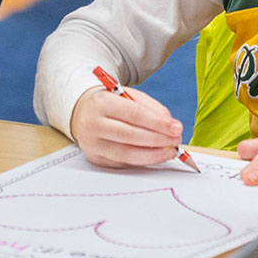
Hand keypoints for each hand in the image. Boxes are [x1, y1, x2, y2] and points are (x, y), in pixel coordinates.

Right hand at [69, 84, 183, 168]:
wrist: (82, 112)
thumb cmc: (109, 103)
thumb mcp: (127, 95)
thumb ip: (149, 108)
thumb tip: (170, 126)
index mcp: (101, 102)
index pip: (134, 114)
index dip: (158, 123)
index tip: (176, 128)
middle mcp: (93, 124)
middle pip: (130, 135)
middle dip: (158, 139)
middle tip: (176, 141)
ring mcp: (92, 143)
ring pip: (127, 154)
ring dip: (153, 155)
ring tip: (169, 151)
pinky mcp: (95, 158)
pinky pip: (123, 162)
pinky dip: (142, 160)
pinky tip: (155, 156)